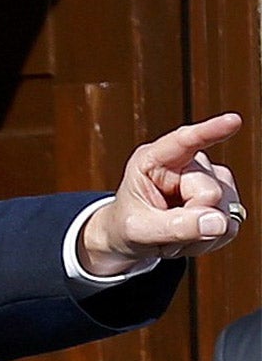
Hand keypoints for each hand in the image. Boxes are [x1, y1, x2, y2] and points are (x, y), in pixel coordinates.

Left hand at [78, 113, 244, 276]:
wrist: (134, 238)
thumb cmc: (128, 225)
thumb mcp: (139, 229)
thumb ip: (175, 226)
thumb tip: (220, 222)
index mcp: (154, 160)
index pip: (184, 142)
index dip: (210, 131)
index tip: (233, 121)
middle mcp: (188, 163)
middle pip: (210, 194)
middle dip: (190, 221)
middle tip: (163, 230)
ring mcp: (211, 179)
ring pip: (225, 211)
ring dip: (200, 235)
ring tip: (173, 233)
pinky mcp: (226, 198)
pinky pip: (231, 225)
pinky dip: (210, 240)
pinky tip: (190, 237)